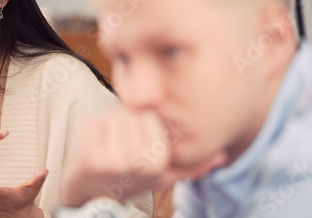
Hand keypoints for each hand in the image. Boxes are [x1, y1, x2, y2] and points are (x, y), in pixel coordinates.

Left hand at [60, 110, 225, 206]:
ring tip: (109, 145)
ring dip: (108, 126)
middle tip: (120, 143)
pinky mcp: (88, 159)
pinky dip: (91, 128)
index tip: (137, 141)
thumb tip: (222, 157)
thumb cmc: (130, 180)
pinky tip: (94, 145)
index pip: (152, 117)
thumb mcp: (163, 175)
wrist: (93, 197)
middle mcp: (138, 164)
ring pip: (113, 117)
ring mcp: (112, 163)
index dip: (142, 123)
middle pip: (132, 115)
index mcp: (159, 164)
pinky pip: (93, 122)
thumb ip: (192, 166)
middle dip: (125, 123)